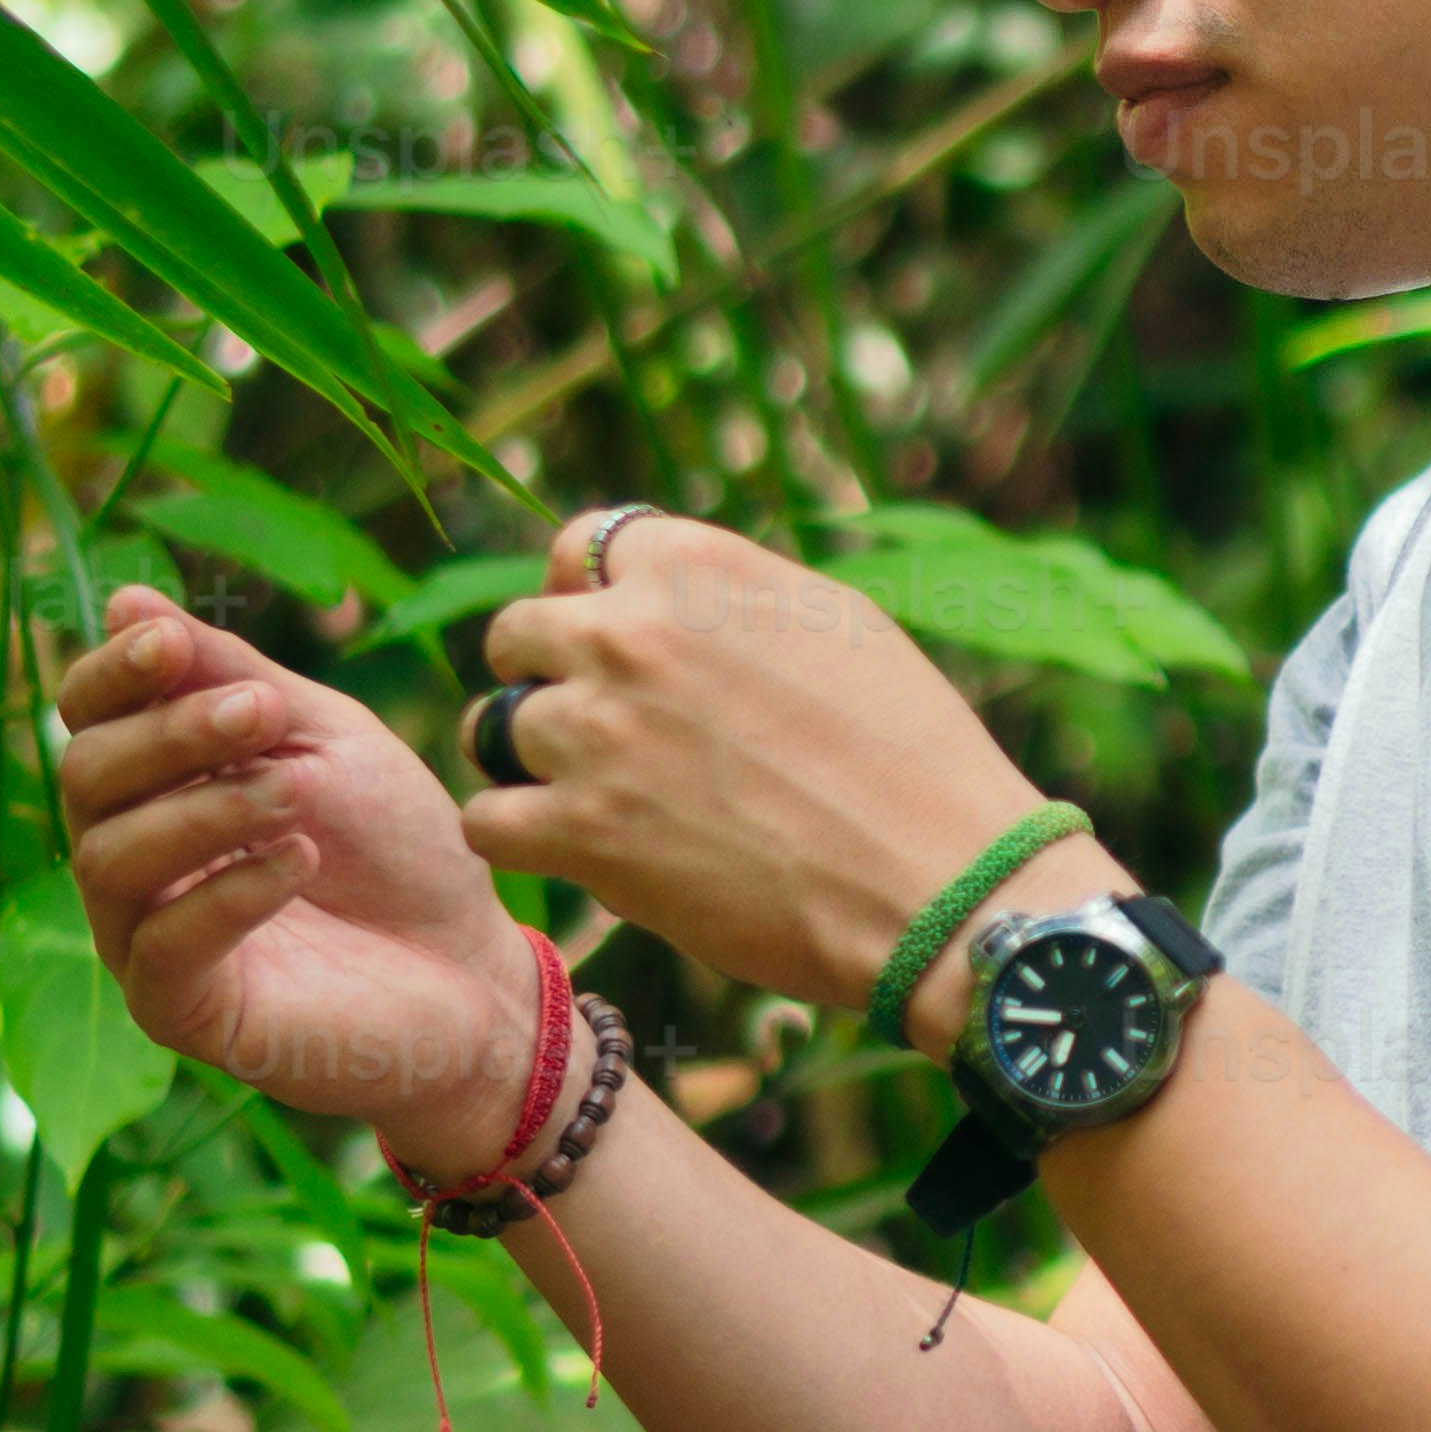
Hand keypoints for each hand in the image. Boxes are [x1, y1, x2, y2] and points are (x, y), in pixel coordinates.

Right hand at [51, 589, 546, 1175]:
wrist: (473, 969)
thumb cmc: (399, 849)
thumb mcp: (326, 739)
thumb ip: (231, 679)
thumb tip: (125, 599)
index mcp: (156, 782)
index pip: (86, 715)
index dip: (113, 672)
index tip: (171, 640)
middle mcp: (131, 856)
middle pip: (85, 776)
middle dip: (170, 733)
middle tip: (267, 716)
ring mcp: (146, 938)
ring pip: (108, 858)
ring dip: (204, 810)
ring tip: (297, 793)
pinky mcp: (181, 1011)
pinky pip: (161, 948)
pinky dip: (228, 893)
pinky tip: (300, 862)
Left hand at [459, 513, 1107, 1033]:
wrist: (941, 883)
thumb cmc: (914, 759)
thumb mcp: (835, 625)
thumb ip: (732, 601)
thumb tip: (672, 600)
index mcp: (697, 567)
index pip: (580, 547)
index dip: (585, 596)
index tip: (607, 643)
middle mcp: (630, 633)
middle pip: (518, 635)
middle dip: (545, 676)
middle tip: (593, 730)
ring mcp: (595, 731)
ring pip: (493, 727)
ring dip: (531, 762)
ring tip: (590, 799)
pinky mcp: (581, 832)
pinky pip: (489, 819)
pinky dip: (523, 838)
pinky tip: (576, 852)